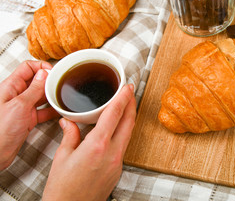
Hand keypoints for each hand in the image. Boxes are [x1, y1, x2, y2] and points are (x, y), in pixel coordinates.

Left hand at [0, 61, 59, 169]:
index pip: (28, 67)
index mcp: (10, 87)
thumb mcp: (20, 106)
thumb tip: (44, 73)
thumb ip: (34, 89)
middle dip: (50, 81)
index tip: (55, 73)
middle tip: (62, 85)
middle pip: (36, 80)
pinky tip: (60, 110)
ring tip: (63, 97)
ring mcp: (22, 107)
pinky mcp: (27, 119)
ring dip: (52, 95)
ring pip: (40, 96)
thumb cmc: (0, 130)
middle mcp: (16, 95)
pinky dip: (52, 110)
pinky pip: (42, 110)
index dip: (42, 67)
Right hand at [43, 84, 135, 200]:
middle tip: (130, 93)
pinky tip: (115, 129)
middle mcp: (112, 153)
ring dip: (128, 118)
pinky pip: (123, 146)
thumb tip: (69, 122)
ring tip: (124, 107)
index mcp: (97, 146)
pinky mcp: (118, 170)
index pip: (115, 114)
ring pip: (128, 134)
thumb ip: (70, 135)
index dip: (123, 98)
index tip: (128, 87)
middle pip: (129, 122)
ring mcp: (117, 163)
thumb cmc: (62, 187)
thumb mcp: (62, 157)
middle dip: (132, 104)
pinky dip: (122, 133)